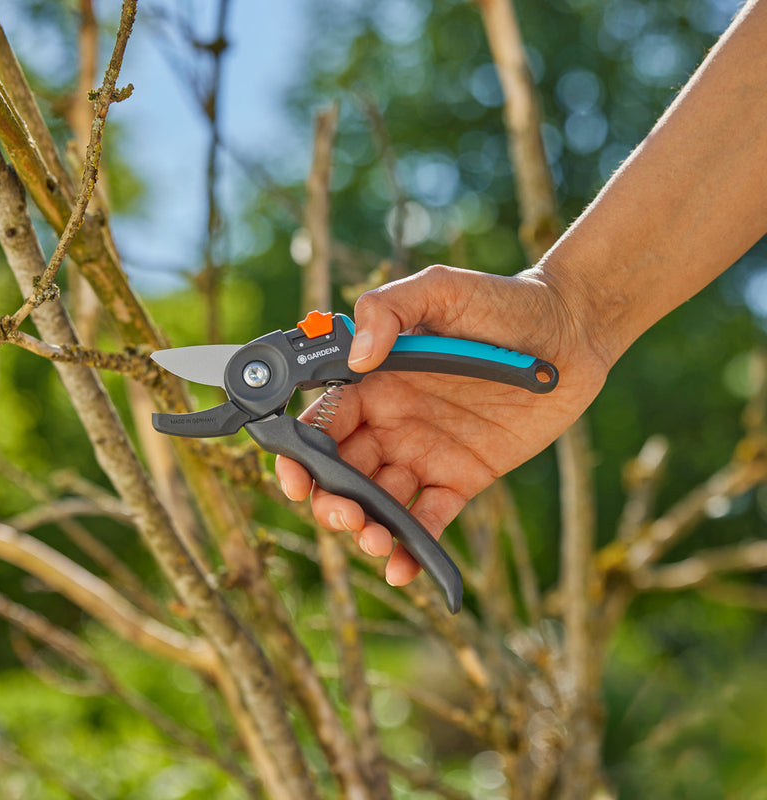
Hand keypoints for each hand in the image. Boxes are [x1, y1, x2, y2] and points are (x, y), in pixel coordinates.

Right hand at [276, 264, 608, 586]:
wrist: (571, 333)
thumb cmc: (505, 303)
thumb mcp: (442, 288)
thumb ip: (388, 310)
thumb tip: (356, 358)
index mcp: (377, 380)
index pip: (323, 420)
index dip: (300, 450)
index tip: (294, 476)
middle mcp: (392, 420)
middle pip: (342, 470)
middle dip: (330, 499)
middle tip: (343, 514)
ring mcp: (425, 453)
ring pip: (379, 501)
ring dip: (366, 527)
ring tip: (375, 538)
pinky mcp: (461, 478)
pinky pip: (429, 517)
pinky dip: (413, 547)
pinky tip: (402, 566)